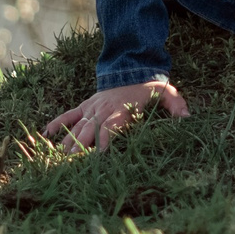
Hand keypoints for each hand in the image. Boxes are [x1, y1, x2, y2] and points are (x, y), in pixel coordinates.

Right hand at [43, 79, 190, 150]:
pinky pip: (69, 114)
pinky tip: (46, 135)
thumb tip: (188, 118)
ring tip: (59, 159)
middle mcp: (103, 110)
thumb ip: (176, 105)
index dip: (104, 140)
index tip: (98, 156)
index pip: (110, 127)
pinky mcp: (86, 105)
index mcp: (121, 110)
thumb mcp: (166, 93)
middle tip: (71, 166)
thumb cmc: (149, 86)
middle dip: (80, 148)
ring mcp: (92, 108)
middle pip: (89, 131)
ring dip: (68, 143)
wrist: (131, 67)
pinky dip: (57, 123)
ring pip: (77, 126)